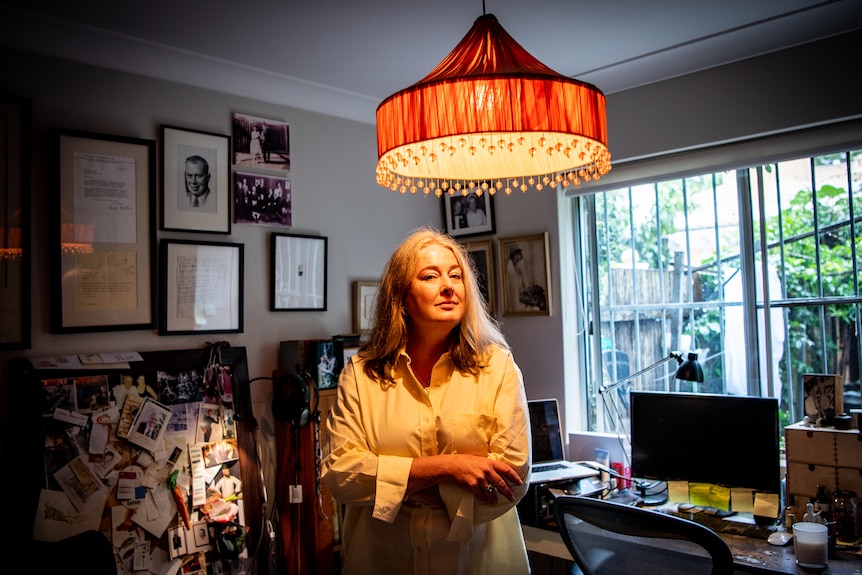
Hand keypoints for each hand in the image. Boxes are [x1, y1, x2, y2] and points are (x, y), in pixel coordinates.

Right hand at [409, 453, 523, 502]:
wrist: (451, 466)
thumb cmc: (464, 461)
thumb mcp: (479, 459)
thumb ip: (488, 465)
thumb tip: (497, 472)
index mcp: (489, 462)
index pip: (506, 469)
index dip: (514, 477)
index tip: (519, 482)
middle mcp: (487, 470)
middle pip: (501, 484)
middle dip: (508, 492)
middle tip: (512, 497)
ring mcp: (480, 479)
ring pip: (492, 492)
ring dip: (494, 498)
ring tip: (495, 501)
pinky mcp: (473, 486)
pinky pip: (482, 496)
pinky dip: (485, 499)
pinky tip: (486, 501)